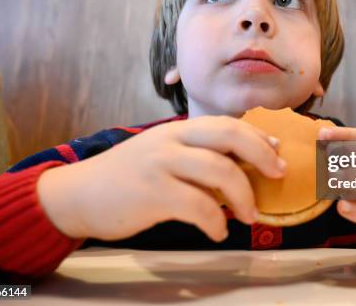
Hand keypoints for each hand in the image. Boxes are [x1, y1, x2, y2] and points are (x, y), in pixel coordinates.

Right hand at [37, 116, 284, 241]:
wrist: (77, 195)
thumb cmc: (125, 178)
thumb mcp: (160, 156)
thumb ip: (194, 157)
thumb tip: (239, 169)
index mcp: (176, 129)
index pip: (225, 124)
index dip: (257, 135)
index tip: (277, 150)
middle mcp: (170, 139)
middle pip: (229, 136)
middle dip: (261, 154)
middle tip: (278, 174)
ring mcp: (160, 164)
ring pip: (219, 170)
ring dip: (244, 195)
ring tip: (250, 215)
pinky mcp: (151, 192)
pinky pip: (199, 206)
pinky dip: (216, 222)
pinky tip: (218, 231)